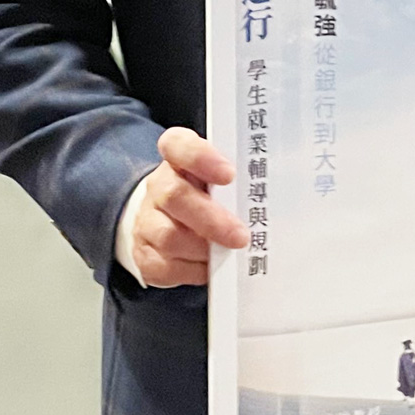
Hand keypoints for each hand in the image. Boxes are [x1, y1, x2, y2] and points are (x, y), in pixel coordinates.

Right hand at [128, 127, 248, 287]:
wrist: (167, 221)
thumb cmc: (206, 194)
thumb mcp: (220, 178)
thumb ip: (239, 180)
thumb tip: (269, 197)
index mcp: (178, 159)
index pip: (178, 144)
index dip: (201, 157)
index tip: (229, 174)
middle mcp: (159, 186)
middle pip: (175, 196)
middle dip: (211, 219)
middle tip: (241, 236)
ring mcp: (147, 220)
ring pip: (169, 236)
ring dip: (203, 248)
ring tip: (229, 252)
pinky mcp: (145, 253)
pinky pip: (166, 266)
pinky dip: (193, 270)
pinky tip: (210, 266)